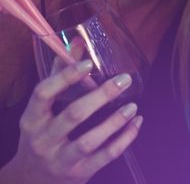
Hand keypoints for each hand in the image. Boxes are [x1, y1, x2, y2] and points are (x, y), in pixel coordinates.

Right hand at [1, 59, 141, 183]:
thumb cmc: (41, 135)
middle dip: (101, 96)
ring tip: (132, 106)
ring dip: (115, 122)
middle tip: (124, 79)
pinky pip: (106, 156)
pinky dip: (124, 139)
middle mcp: (44, 140)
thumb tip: (77, 41)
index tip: (88, 63)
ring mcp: (62, 159)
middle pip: (73, 115)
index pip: (43, 95)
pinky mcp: (80, 172)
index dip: (65, 77)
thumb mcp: (41, 110)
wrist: (32, 180)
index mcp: (32, 120)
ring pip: (90, 141)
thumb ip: (59, 75)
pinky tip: (136, 122)